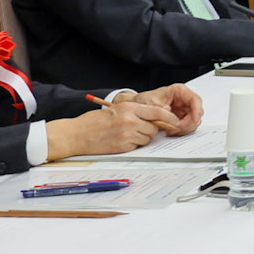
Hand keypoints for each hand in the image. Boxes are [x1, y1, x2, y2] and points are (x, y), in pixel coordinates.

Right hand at [44, 97, 172, 160]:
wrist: (77, 134)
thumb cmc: (94, 121)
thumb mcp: (117, 109)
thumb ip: (136, 111)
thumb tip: (156, 117)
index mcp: (129, 108)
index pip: (157, 111)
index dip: (169, 117)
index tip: (176, 121)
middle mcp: (130, 120)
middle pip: (154, 127)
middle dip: (151, 129)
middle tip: (139, 128)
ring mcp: (127, 134)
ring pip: (147, 138)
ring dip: (142, 137)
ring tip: (127, 134)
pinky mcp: (123, 146)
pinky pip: (138, 146)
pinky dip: (134, 144)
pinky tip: (122, 140)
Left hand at [130, 84, 203, 133]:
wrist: (138, 108)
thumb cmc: (144, 101)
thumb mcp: (151, 104)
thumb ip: (161, 108)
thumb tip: (169, 112)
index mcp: (179, 91)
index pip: (194, 99)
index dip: (197, 110)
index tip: (194, 120)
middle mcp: (184, 100)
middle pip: (196, 112)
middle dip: (189, 123)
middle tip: (177, 129)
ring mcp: (183, 110)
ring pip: (193, 121)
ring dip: (184, 128)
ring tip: (171, 131)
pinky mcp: (181, 118)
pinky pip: (187, 126)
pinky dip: (181, 131)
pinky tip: (170, 131)